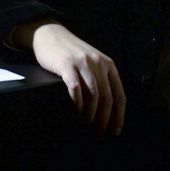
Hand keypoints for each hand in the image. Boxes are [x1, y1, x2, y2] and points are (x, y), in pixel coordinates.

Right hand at [11, 20, 125, 139]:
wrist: (50, 34)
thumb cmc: (70, 52)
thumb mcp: (91, 62)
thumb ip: (100, 78)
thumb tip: (106, 110)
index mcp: (107, 65)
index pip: (119, 94)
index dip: (119, 115)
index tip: (115, 131)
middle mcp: (98, 63)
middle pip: (107, 98)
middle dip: (104, 121)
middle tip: (98, 135)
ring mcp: (82, 63)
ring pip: (93, 95)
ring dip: (91, 115)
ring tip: (86, 126)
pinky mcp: (66, 64)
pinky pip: (75, 87)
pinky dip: (77, 102)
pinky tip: (76, 110)